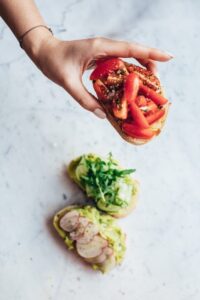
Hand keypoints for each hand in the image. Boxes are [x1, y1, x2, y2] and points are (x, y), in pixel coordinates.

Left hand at [25, 34, 172, 117]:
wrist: (44, 52)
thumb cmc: (54, 63)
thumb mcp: (68, 83)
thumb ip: (85, 100)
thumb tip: (103, 116)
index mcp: (100, 48)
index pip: (131, 49)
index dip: (150, 54)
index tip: (168, 57)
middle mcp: (105, 47)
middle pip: (134, 53)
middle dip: (149, 64)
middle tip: (158, 81)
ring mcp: (103, 52)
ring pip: (128, 58)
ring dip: (140, 68)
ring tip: (149, 83)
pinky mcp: (100, 58)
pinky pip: (119, 64)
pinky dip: (128, 72)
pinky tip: (131, 84)